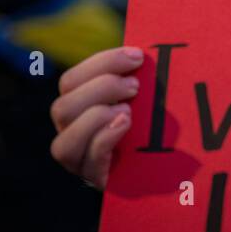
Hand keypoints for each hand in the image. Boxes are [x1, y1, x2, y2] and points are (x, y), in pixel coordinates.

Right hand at [49, 46, 143, 189]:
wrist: (168, 173)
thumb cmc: (155, 130)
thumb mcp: (143, 101)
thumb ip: (136, 80)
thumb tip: (146, 51)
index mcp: (79, 109)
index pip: (71, 81)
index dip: (101, 63)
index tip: (136, 56)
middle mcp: (72, 136)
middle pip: (62, 108)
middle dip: (100, 89)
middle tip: (135, 86)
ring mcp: (80, 162)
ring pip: (64, 141)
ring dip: (96, 117)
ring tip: (128, 111)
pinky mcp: (95, 180)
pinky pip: (86, 159)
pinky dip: (104, 137)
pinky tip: (124, 124)